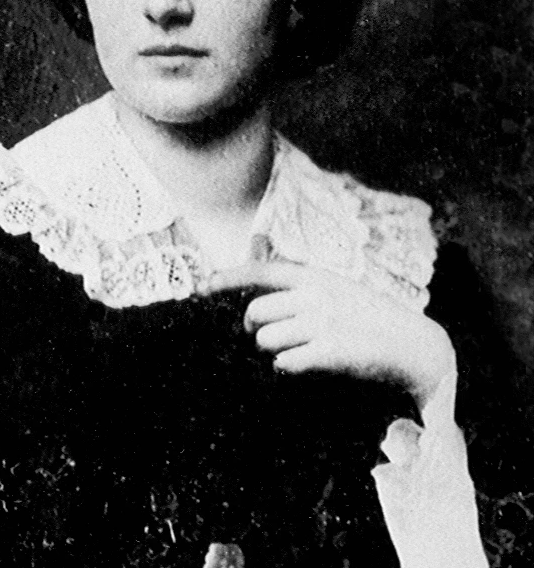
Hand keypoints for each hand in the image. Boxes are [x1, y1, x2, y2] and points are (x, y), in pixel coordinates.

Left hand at [206, 262, 455, 411]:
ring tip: (292, 350)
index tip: (202, 287)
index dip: (227, 277)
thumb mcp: (333, 285)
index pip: (261, 271)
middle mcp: (314, 296)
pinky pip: (286, 362)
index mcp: (314, 276)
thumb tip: (255, 247)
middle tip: (263, 335)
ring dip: (271, 350)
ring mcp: (322, 323)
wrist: (412, 342)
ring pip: (266, 340)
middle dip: (252, 328)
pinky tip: (301, 365)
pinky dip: (287, 367)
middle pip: (254, 312)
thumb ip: (296, 279)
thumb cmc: (366, 314)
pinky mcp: (331, 352)